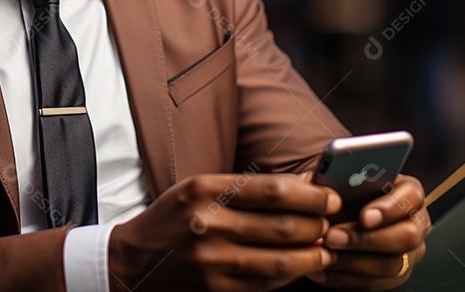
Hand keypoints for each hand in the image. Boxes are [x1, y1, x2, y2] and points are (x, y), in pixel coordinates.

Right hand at [109, 172, 341, 290]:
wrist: (133, 262)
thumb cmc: (175, 218)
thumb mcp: (201, 188)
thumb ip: (249, 187)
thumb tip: (306, 182)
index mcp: (206, 191)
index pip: (274, 191)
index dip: (311, 195)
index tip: (330, 197)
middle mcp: (209, 225)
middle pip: (284, 227)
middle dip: (318, 225)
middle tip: (330, 223)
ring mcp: (212, 262)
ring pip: (281, 261)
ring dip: (312, 255)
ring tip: (325, 249)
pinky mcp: (216, 290)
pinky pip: (266, 284)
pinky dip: (290, 276)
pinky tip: (300, 266)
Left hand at [315, 174, 429, 288]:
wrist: (343, 216)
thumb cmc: (347, 193)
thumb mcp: (344, 178)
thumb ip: (338, 179)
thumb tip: (317, 184)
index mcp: (408, 193)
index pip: (411, 197)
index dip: (389, 208)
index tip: (364, 217)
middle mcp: (415, 223)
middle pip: (407, 236)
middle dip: (367, 239)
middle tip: (333, 236)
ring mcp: (410, 253)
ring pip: (392, 264)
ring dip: (353, 261)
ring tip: (325, 254)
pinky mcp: (396, 276)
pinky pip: (377, 284)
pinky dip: (346, 278)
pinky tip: (324, 269)